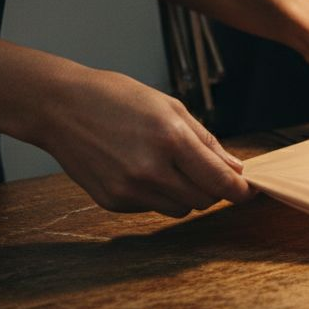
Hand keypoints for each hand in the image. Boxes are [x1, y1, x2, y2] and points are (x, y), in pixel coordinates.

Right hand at [37, 69, 252, 217]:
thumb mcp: (171, 108)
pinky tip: (140, 169)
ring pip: (180, 209)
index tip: (248, 191)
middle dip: (211, 189)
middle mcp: (151, 170)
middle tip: (203, 170)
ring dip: (184, 194)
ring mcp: (129, 189)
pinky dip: (156, 195)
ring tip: (167, 165)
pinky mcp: (112, 201)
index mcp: (171, 140)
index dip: (240, 190)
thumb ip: (206, 142)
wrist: (59, 107)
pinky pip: (151, 208)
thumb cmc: (117, 99)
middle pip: (204, 200)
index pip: (220, 182)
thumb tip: (234, 169)